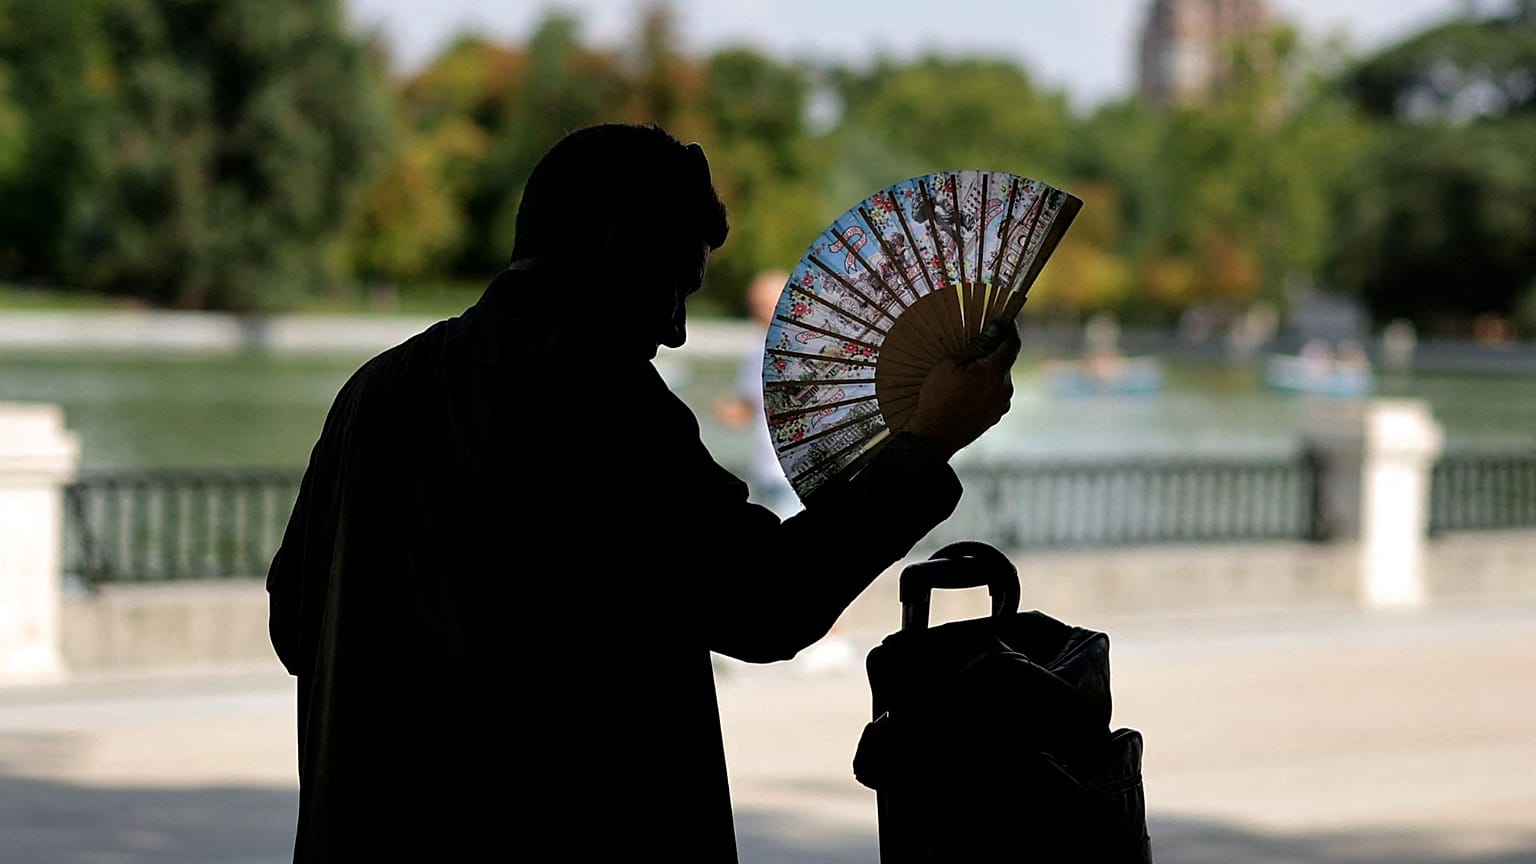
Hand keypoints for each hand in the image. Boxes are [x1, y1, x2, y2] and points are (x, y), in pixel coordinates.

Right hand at [904, 320, 1020, 459]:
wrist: (934, 437)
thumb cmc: (938, 396)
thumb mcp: (952, 364)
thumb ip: (978, 346)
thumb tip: (996, 329)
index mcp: (995, 371)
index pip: (1012, 343)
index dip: (1010, 328)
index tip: (1004, 319)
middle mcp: (1004, 388)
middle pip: (1006, 361)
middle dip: (995, 351)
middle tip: (976, 345)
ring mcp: (1001, 404)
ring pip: (1000, 379)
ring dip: (989, 371)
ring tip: (966, 372)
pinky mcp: (995, 416)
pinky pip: (995, 395)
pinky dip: (986, 387)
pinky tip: (966, 391)